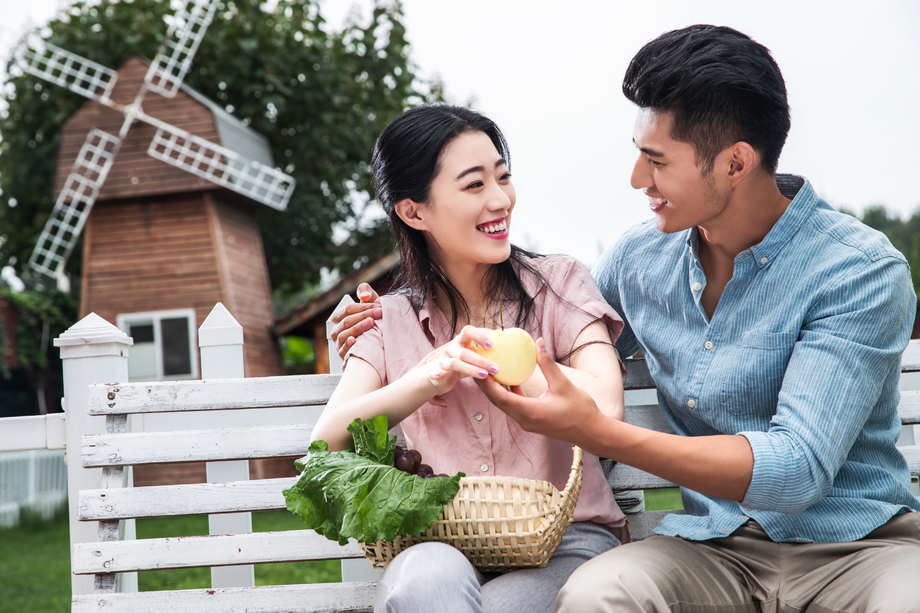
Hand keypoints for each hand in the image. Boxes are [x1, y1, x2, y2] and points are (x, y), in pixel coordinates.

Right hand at [330, 283, 380, 358]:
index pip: (347, 309)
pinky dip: (348, 345)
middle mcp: (335, 330)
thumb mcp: (369, 302)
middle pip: (347, 321)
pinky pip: (343, 350)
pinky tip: (355, 340)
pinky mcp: (343, 354)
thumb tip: (364, 296)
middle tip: (379, 313)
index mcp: (338, 317)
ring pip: (344, 335)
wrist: (376, 337)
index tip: (378, 306)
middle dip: (364, 316)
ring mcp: (338, 343)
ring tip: (371, 323)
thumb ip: (366, 292)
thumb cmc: (370, 317)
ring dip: (358, 328)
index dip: (363, 307)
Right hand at [420, 326, 499, 404]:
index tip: (493, 345)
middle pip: (465, 351)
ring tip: (485, 375)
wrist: (440, 372)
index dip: (479, 336)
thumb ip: (487, 348)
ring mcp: (444, 359)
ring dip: (470, 369)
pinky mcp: (437, 371)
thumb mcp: (474, 353)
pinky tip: (441, 375)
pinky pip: (436, 372)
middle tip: (496, 368)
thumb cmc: (463, 361)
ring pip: (456, 363)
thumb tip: (512, 342)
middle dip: (481, 360)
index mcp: (461, 340)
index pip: (468, 331)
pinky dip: (437, 373)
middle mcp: (452, 348)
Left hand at [476, 338, 603, 448]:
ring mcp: (527, 422)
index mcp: (530, 412)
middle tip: (477, 365)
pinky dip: (509, 392)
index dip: (487, 383)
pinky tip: (509, 378)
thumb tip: (538, 342)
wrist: (592, 433)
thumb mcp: (563, 384)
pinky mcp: (532, 420)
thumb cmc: (581, 410)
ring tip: (487, 370)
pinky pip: (514, 405)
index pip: (500, 397)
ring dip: (495, 389)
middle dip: (485, 384)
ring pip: (505, 404)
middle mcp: (524, 420)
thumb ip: (547, 364)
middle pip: (497, 401)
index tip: (478, 367)